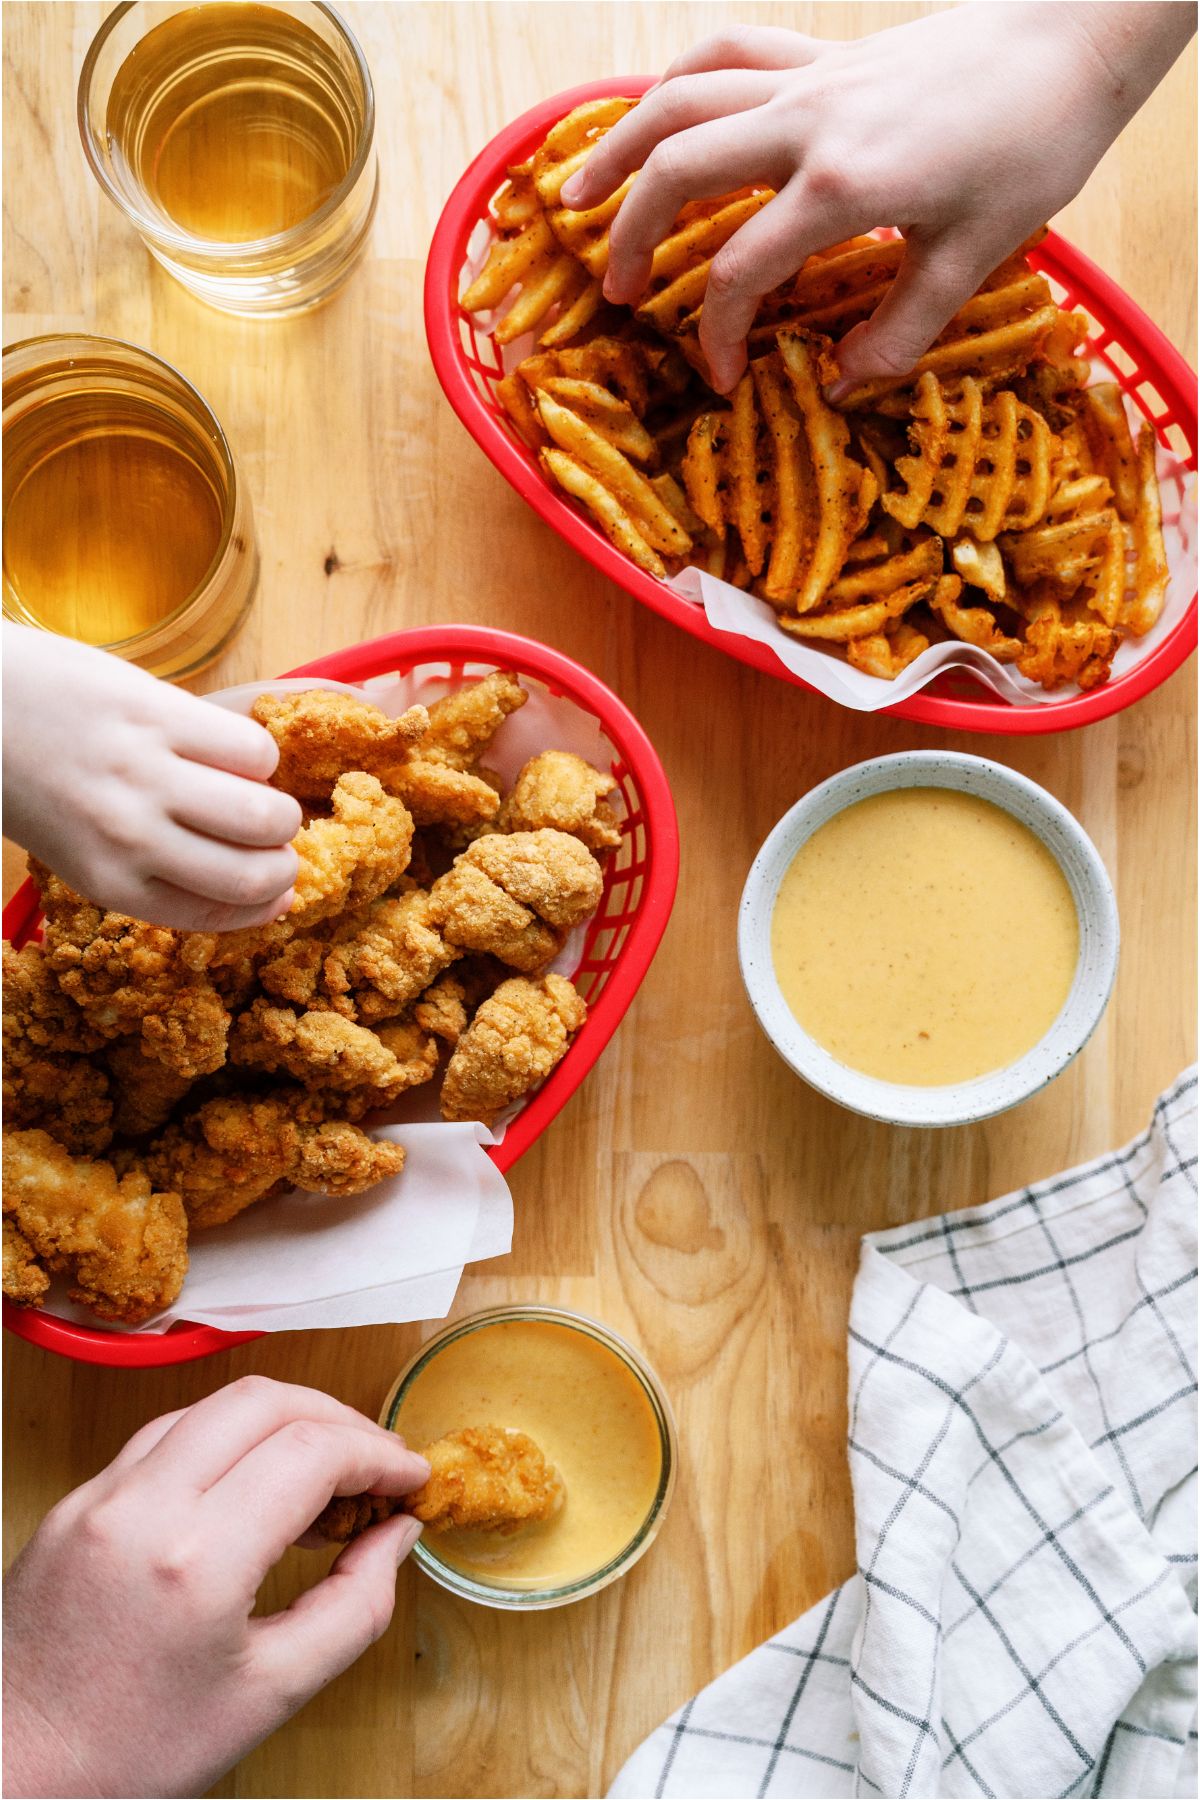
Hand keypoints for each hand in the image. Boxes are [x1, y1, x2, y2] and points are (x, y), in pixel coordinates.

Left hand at [2, 623, 302, 930]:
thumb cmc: (25, 775)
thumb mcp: (75, 845)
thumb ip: (149, 866)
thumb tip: (252, 884)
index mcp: (107, 879)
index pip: (214, 913)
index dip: (262, 907)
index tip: (279, 895)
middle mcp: (130, 838)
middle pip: (253, 873)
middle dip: (283, 865)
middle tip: (277, 845)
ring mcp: (145, 774)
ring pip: (265, 814)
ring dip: (279, 810)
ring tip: (261, 796)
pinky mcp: (158, 713)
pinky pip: (251, 749)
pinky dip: (258, 755)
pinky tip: (232, 749)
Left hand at [3, 1377, 429, 1799]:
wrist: (12, 1773)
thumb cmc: (130, 1754)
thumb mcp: (269, 1696)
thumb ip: (354, 1608)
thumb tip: (395, 1536)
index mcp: (197, 1561)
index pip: (311, 1453)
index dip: (377, 1454)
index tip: (410, 1478)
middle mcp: (141, 1508)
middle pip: (264, 1401)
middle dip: (336, 1420)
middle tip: (374, 1466)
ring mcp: (98, 1496)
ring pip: (211, 1406)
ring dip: (279, 1421)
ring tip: (318, 1479)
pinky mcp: (73, 1501)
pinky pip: (164, 1436)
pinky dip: (223, 1441)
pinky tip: (249, 1489)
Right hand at [562, 4, 1194, 392]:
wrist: (1071, 39)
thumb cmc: (1032, 147)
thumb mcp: (977, 256)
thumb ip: (901, 330)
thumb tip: (842, 388)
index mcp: (843, 187)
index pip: (741, 271)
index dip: (717, 336)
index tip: (723, 380)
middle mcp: (808, 123)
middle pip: (679, 169)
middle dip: (631, 237)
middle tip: (613, 294)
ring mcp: (809, 78)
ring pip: (682, 97)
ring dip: (619, 147)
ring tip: (573, 198)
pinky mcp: (821, 53)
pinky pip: (727, 52)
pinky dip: (676, 81)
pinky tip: (651, 114)